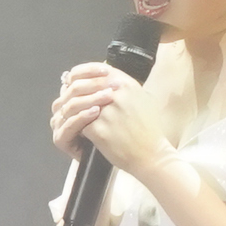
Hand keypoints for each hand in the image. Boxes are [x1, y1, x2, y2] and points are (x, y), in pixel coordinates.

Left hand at [53, 63, 171, 173]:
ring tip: (79, 120)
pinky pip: (81, 125)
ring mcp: (106, 112)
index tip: (77, 80)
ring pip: (80, 107)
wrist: (151, 155)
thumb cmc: (149, 129)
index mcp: (127, 84)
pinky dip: (82, 130)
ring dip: (77, 113)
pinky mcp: (98, 129)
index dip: (84, 74)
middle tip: (74, 103)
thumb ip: (125, 87)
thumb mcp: (144, 99)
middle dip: (77, 96)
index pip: (98, 70)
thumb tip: (105, 77)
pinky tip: (88, 135)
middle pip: (85, 88)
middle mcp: (116, 95)